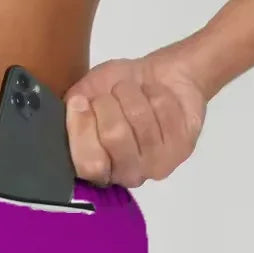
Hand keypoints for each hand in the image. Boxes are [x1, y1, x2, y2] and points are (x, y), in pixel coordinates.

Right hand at [64, 47, 207, 187]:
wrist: (162, 76)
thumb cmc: (117, 90)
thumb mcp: (84, 94)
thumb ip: (71, 108)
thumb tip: (74, 107)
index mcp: (96, 170)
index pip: (88, 165)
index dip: (81, 129)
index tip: (79, 101)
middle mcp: (125, 176)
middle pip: (114, 137)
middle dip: (108, 103)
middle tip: (111, 93)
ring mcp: (156, 165)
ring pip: (140, 120)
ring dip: (132, 93)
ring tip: (133, 90)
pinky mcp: (182, 148)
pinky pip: (163, 110)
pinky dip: (156, 91)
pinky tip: (155, 94)